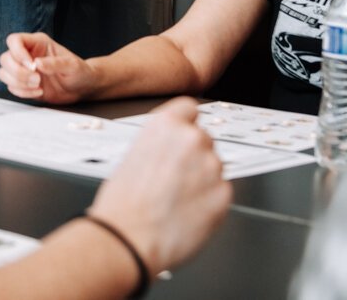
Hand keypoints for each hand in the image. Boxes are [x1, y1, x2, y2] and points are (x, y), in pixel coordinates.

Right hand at [0, 32, 97, 103]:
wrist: (82, 88)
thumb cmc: (80, 72)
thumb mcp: (72, 66)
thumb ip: (55, 63)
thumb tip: (37, 63)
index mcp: (38, 43)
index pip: (15, 40)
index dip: (17, 52)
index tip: (31, 65)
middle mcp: (27, 55)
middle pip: (5, 58)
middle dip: (18, 72)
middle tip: (37, 79)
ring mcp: (24, 70)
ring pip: (4, 73)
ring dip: (18, 82)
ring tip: (38, 86)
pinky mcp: (24, 84)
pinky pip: (11, 87)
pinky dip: (22, 92)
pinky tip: (38, 92)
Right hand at [89, 98, 230, 272]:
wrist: (128, 239)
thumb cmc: (122, 204)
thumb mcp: (131, 155)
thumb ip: (158, 145)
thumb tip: (168, 151)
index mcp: (165, 124)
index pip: (189, 107)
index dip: (186, 123)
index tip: (184, 133)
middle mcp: (192, 139)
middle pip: (204, 138)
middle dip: (194, 156)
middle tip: (175, 178)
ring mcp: (211, 166)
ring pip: (214, 166)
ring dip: (202, 179)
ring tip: (177, 199)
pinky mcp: (224, 194)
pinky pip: (221, 191)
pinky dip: (210, 201)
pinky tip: (188, 212)